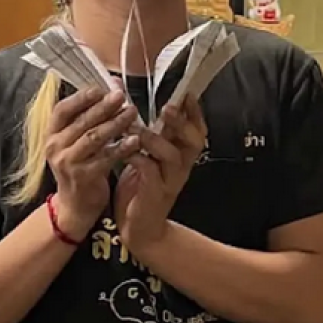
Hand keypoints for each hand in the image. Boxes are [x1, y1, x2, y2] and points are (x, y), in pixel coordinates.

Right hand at [46, 87, 139, 239]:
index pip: (62, 110)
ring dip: (115, 123)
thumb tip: (112, 85)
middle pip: (82, 121)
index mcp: (52, 134)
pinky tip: (136, 139)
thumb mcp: (76, 141)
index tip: (100, 88)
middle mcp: (55, 147)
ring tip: (132, 112)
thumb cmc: (80, 166)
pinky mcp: (83, 177)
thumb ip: (89, 116)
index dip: (81, 97)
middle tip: (121, 96)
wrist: (75, 206)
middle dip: (104, 107)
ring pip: (94, 137)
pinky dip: (122, 147)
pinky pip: (106, 158)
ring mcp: (68, 163)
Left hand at [114, 95, 206, 252]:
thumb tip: (150, 107)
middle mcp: (181, 166)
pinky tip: (125, 150)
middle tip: (167, 108)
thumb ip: (155, 136)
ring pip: (172, 155)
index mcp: (181, 155)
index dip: (194, 112)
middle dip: (181, 122)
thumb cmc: (142, 188)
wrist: (140, 229)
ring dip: (154, 139)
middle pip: (194, 140)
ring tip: (136, 128)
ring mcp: (170, 181)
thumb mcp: (151, 157)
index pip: (197, 130)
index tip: (186, 93)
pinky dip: (138, 158)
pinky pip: (150, 172)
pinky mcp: (155, 193)